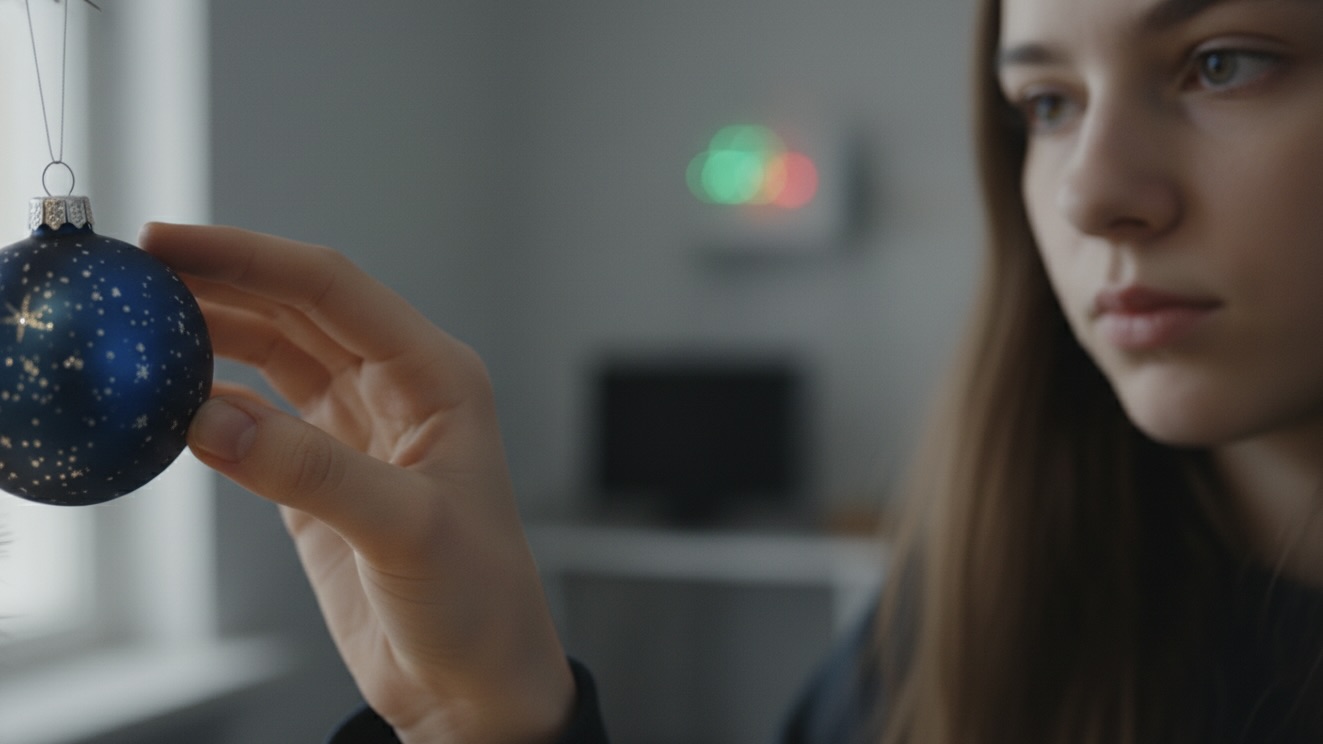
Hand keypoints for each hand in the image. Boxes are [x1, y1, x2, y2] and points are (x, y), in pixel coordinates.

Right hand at [140, 223, 574, 743]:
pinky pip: (258, 419)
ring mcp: (355, 431)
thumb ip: (311, 472)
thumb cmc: (478, 600)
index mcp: (433, 376)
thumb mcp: (406, 529)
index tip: (173, 244)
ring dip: (213, 336)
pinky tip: (172, 400)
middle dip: (222, 284)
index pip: (333, 289)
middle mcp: (395, 390)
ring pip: (274, 356)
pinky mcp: (322, 477)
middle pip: (297, 311)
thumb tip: (209, 419)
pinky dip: (212, 405)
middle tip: (138, 271)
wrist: (474, 681)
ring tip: (144, 322)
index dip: (251, 257)